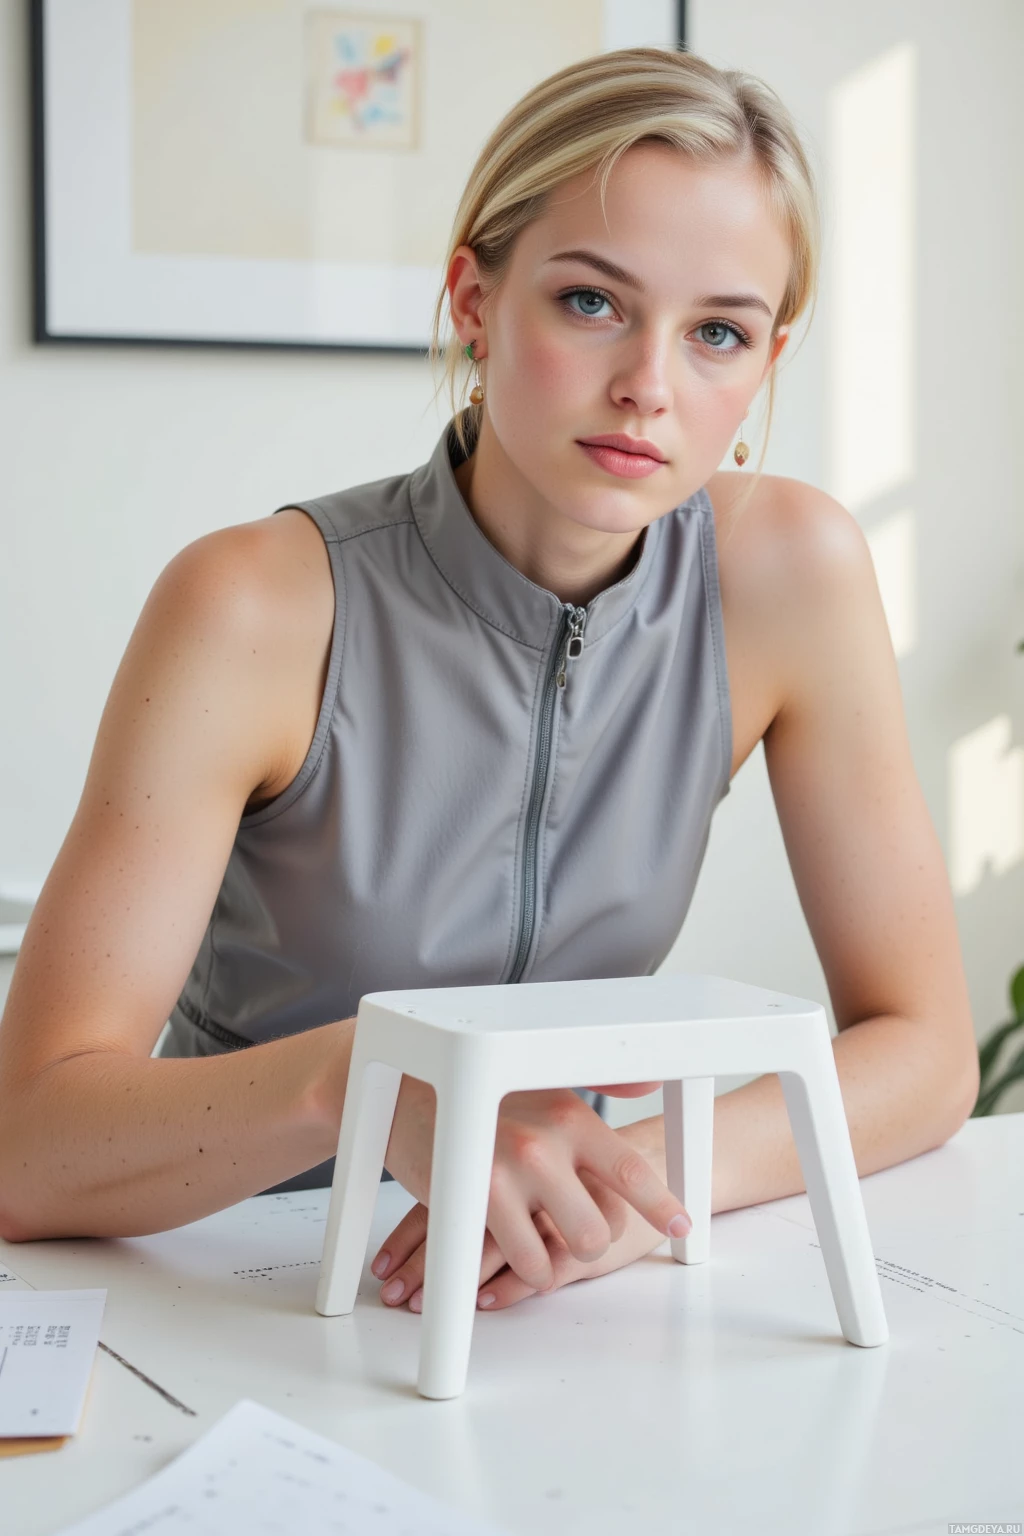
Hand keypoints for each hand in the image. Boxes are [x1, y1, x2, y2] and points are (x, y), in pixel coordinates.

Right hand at [382, 1077, 688, 1295]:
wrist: (404, 1093)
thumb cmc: (480, 1093)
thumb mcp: (542, 1080)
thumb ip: (601, 1081)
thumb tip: (656, 1076)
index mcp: (568, 1116)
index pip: (630, 1171)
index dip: (661, 1205)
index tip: (682, 1226)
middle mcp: (541, 1145)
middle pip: (596, 1231)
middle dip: (588, 1243)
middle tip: (571, 1233)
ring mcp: (502, 1177)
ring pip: (556, 1257)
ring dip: (552, 1264)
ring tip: (539, 1248)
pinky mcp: (468, 1203)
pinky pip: (515, 1261)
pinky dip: (520, 1269)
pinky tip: (513, 1254)